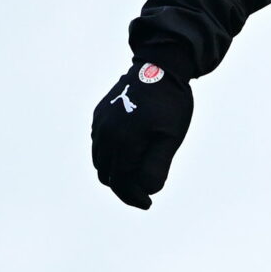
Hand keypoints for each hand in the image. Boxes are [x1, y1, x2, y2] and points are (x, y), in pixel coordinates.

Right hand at [91, 56, 194, 208]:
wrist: (159, 68)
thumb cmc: (171, 105)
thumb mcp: (171, 137)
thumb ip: (157, 165)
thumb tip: (146, 190)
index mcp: (123, 142)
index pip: (122, 182)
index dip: (134, 197)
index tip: (148, 203)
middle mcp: (104, 135)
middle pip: (108, 175)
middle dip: (124, 189)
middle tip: (143, 196)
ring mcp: (99, 125)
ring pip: (100, 161)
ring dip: (115, 174)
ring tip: (135, 179)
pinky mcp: (98, 116)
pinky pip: (99, 145)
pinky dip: (110, 157)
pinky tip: (127, 157)